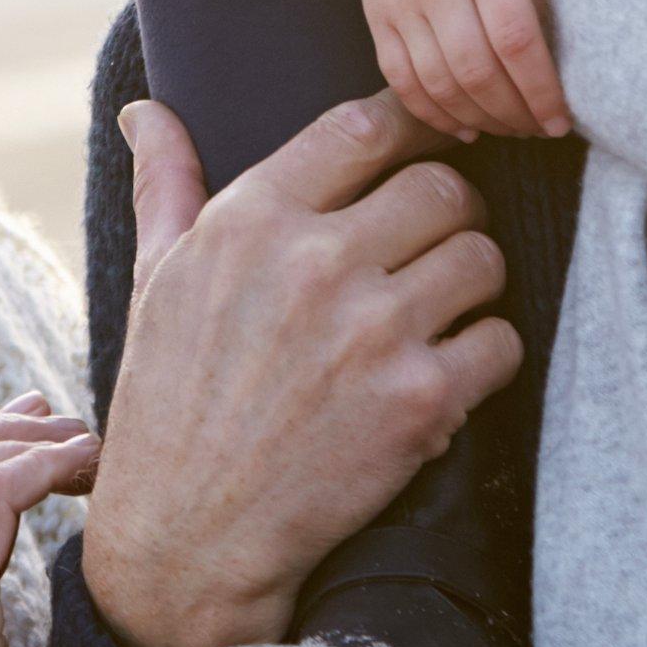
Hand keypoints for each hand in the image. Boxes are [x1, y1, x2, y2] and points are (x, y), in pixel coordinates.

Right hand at [79, 94, 520, 646]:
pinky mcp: (419, 403)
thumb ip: (167, 182)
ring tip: (441, 309)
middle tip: (432, 245)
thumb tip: (146, 108)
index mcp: (251, 219)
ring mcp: (373, 333)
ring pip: (483, 258)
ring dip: (473, 282)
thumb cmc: (170, 400)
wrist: (188, 538)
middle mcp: (315, 264)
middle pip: (444, 186)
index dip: (411, 126)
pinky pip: (500, 342)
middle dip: (448, 212)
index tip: (425, 141)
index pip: (366, 126)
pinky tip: (445, 374)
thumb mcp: (155, 279)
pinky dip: (484, 356)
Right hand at [346, 0, 567, 138]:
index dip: (542, 91)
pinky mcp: (373, 12)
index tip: (562, 120)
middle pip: (477, 72)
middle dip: (515, 114)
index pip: (517, 42)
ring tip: (508, 128)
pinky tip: (461, 125)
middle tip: (540, 129)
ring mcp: (399, 1)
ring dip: (478, 119)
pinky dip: (429, 110)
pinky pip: (398, 77)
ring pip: (437, 83)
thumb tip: (549, 55)